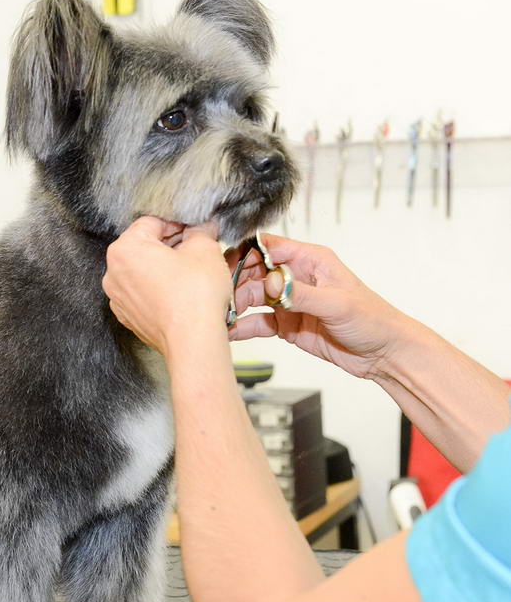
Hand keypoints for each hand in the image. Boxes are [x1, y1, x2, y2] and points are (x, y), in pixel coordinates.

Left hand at [103, 217, 229, 354]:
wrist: (192, 341)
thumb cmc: (195, 296)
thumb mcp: (205, 249)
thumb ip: (200, 231)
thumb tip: (202, 228)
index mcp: (125, 249)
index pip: (151, 222)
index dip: (177, 223)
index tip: (194, 229)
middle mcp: (113, 273)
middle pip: (144, 247)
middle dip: (170, 245)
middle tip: (196, 248)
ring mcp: (118, 297)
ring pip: (143, 271)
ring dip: (164, 267)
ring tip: (190, 272)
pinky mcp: (128, 316)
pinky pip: (143, 293)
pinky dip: (158, 289)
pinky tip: (180, 292)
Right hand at [227, 234, 412, 378]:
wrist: (384, 354)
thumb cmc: (373, 320)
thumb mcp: (337, 304)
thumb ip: (301, 293)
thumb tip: (271, 284)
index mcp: (309, 260)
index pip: (268, 247)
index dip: (244, 254)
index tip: (224, 267)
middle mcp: (295, 276)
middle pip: (252, 272)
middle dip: (233, 282)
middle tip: (216, 296)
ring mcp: (288, 301)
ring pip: (250, 296)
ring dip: (234, 305)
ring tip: (217, 315)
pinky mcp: (285, 323)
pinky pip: (257, 322)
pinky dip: (242, 327)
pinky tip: (228, 332)